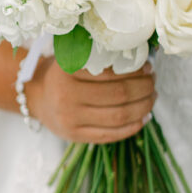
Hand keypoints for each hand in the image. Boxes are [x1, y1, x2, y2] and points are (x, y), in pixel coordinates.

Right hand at [26, 59, 155, 143]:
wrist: (38, 96)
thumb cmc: (63, 73)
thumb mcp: (73, 57)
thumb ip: (100, 56)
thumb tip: (141, 58)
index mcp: (68, 71)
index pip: (111, 73)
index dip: (136, 71)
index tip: (148, 67)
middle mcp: (67, 96)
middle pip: (119, 95)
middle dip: (144, 88)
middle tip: (153, 81)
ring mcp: (70, 120)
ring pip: (118, 116)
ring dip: (143, 107)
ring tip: (152, 97)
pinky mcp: (75, 136)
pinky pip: (111, 135)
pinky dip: (133, 126)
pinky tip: (144, 117)